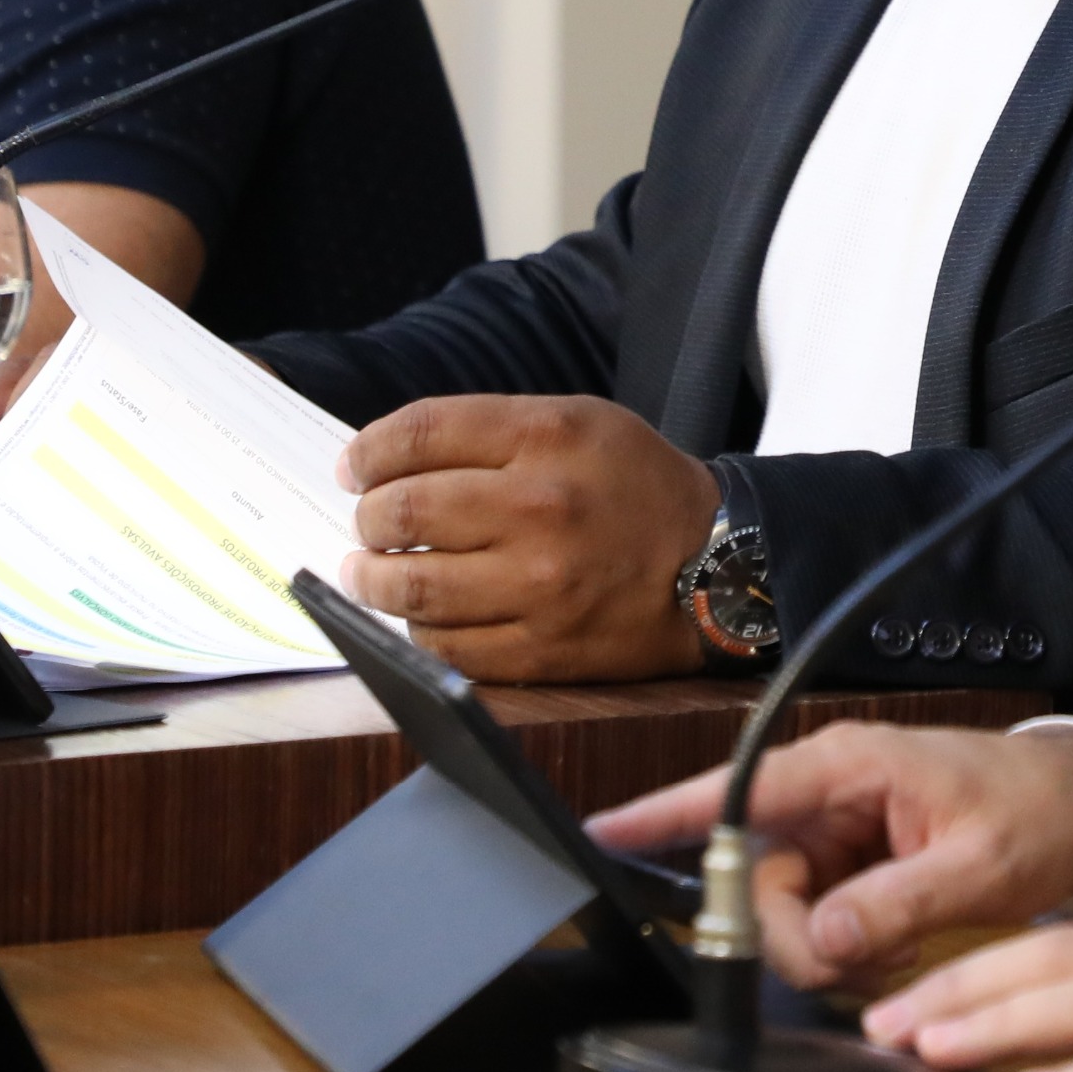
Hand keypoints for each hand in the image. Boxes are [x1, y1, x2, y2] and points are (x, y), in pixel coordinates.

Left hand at [337, 394, 718, 680]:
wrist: (718, 564)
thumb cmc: (638, 487)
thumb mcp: (581, 422)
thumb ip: (491, 431)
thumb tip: (388, 460)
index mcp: (548, 436)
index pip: (420, 434)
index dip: (369, 451)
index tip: (354, 467)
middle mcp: (540, 507)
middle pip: (404, 511)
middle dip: (368, 517)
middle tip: (369, 522)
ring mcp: (540, 585)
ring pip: (411, 588)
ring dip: (372, 579)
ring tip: (370, 571)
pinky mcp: (542, 648)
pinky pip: (446, 646)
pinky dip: (418, 630)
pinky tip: (423, 614)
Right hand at [585, 722, 1072, 990]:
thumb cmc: (1038, 813)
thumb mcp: (979, 865)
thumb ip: (896, 905)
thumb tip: (821, 940)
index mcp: (849, 768)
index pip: (737, 792)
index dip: (664, 816)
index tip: (602, 836)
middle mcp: (830, 794)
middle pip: (757, 880)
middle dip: (793, 937)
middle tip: (859, 964)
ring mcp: (840, 831)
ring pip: (784, 910)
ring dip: (825, 952)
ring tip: (894, 957)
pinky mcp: (854, 863)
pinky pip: (817, 919)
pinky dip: (844, 952)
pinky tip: (890, 956)